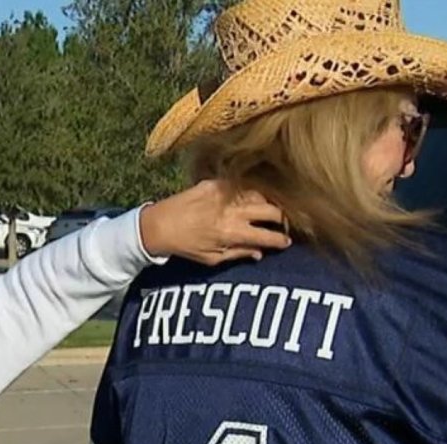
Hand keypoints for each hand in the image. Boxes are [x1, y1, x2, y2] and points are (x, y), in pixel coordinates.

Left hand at [139, 180, 290, 264]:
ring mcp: (225, 194)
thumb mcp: (212, 258)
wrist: (159, 224)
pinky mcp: (216, 182)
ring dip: (269, 203)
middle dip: (282, 219)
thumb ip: (239, 254)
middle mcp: (233, 212)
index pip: (268, 237)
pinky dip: (250, 193)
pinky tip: (252, 197)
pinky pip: (241, 186)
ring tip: (271, 210)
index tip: (287, 241)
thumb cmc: (186, 246)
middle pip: (271, 212)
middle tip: (283, 223)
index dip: (282, 240)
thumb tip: (260, 254)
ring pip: (260, 195)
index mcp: (233, 234)